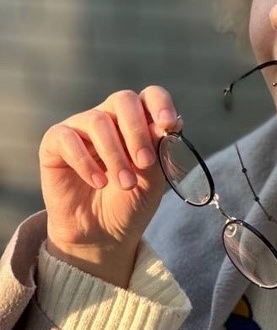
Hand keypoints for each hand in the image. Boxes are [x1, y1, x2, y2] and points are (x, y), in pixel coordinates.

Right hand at [38, 86, 182, 287]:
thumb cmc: (130, 202)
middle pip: (123, 100)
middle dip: (137, 131)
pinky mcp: (55, 144)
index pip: (150, 96)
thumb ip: (158, 151)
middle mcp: (109, 117)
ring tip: (125, 184)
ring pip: (98, 121)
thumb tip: (164, 126)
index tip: (169, 125)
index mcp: (138, 121)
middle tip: (144, 163)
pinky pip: (68, 139)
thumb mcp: (153, 179)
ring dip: (115, 155)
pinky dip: (86, 162)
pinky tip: (98, 182)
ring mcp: (81, 128)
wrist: (102, 233)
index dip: (161, 105)